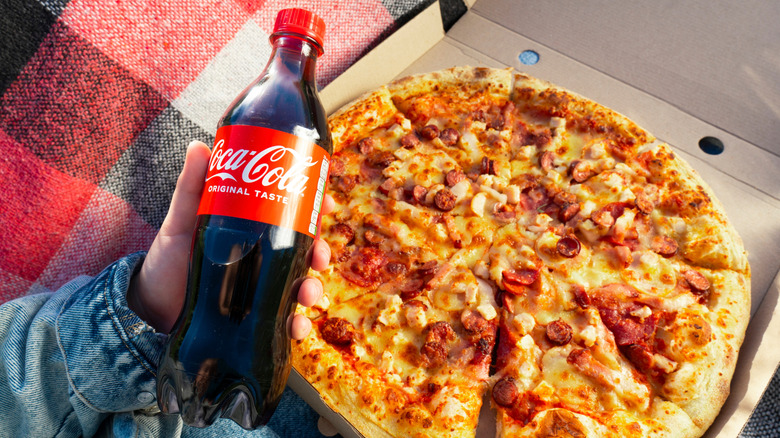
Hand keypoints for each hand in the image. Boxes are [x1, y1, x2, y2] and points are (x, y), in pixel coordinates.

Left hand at [127, 140, 332, 336]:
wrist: (148, 308)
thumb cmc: (165, 261)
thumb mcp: (180, 222)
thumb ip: (190, 188)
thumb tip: (198, 147)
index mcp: (251, 229)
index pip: (292, 213)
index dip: (314, 206)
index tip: (326, 201)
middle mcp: (262, 257)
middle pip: (304, 250)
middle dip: (320, 251)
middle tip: (320, 255)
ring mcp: (261, 287)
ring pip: (300, 284)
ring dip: (312, 289)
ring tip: (306, 295)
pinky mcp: (256, 317)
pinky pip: (284, 320)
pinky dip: (296, 325)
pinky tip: (294, 327)